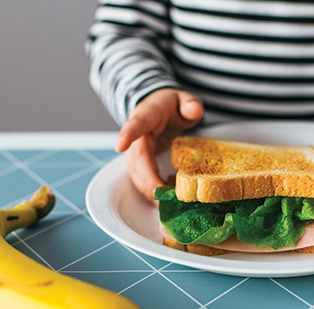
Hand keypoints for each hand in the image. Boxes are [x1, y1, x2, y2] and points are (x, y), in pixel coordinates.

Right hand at [117, 88, 203, 204]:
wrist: (159, 109)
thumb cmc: (171, 106)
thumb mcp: (184, 99)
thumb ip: (190, 103)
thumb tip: (193, 110)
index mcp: (147, 115)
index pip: (136, 123)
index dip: (127, 134)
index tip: (119, 145)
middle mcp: (137, 135)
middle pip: (136, 158)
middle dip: (146, 177)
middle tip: (160, 194)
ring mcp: (135, 151)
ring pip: (136, 172)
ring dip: (147, 189)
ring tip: (164, 203)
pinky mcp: (138, 163)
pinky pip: (140, 178)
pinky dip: (150, 190)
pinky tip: (164, 198)